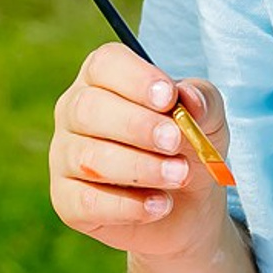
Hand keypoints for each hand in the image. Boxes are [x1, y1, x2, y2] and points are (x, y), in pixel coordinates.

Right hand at [48, 43, 232, 263]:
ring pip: (88, 158)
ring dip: (140, 168)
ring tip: (179, 175)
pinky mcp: (67, 200)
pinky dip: (128, 206)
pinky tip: (160, 205)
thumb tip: (187, 96)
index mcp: (103, 79)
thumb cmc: (188, 148)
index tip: (169, 98)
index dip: (135, 78)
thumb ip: (202, 101)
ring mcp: (64, 156)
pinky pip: (87, 202)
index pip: (104, 64)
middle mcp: (74, 112)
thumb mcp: (207, 119)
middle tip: (175, 142)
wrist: (188, 208)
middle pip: (88, 108)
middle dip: (137, 126)